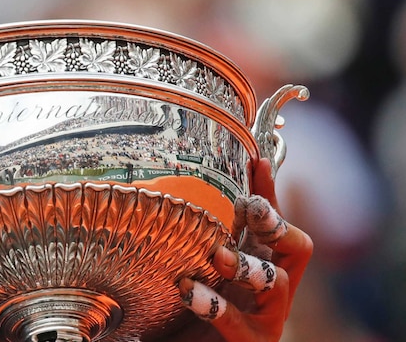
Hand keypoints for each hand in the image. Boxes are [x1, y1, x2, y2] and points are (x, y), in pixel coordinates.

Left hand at [163, 158, 313, 341]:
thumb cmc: (199, 306)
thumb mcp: (204, 258)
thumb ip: (210, 226)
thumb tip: (203, 179)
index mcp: (264, 263)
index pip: (278, 220)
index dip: (271, 192)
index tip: (256, 162)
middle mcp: (273, 289)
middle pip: (299, 248)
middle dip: (277, 224)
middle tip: (248, 208)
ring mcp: (267, 318)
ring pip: (277, 283)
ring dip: (248, 265)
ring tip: (217, 255)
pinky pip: (239, 323)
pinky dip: (213, 304)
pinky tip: (187, 289)